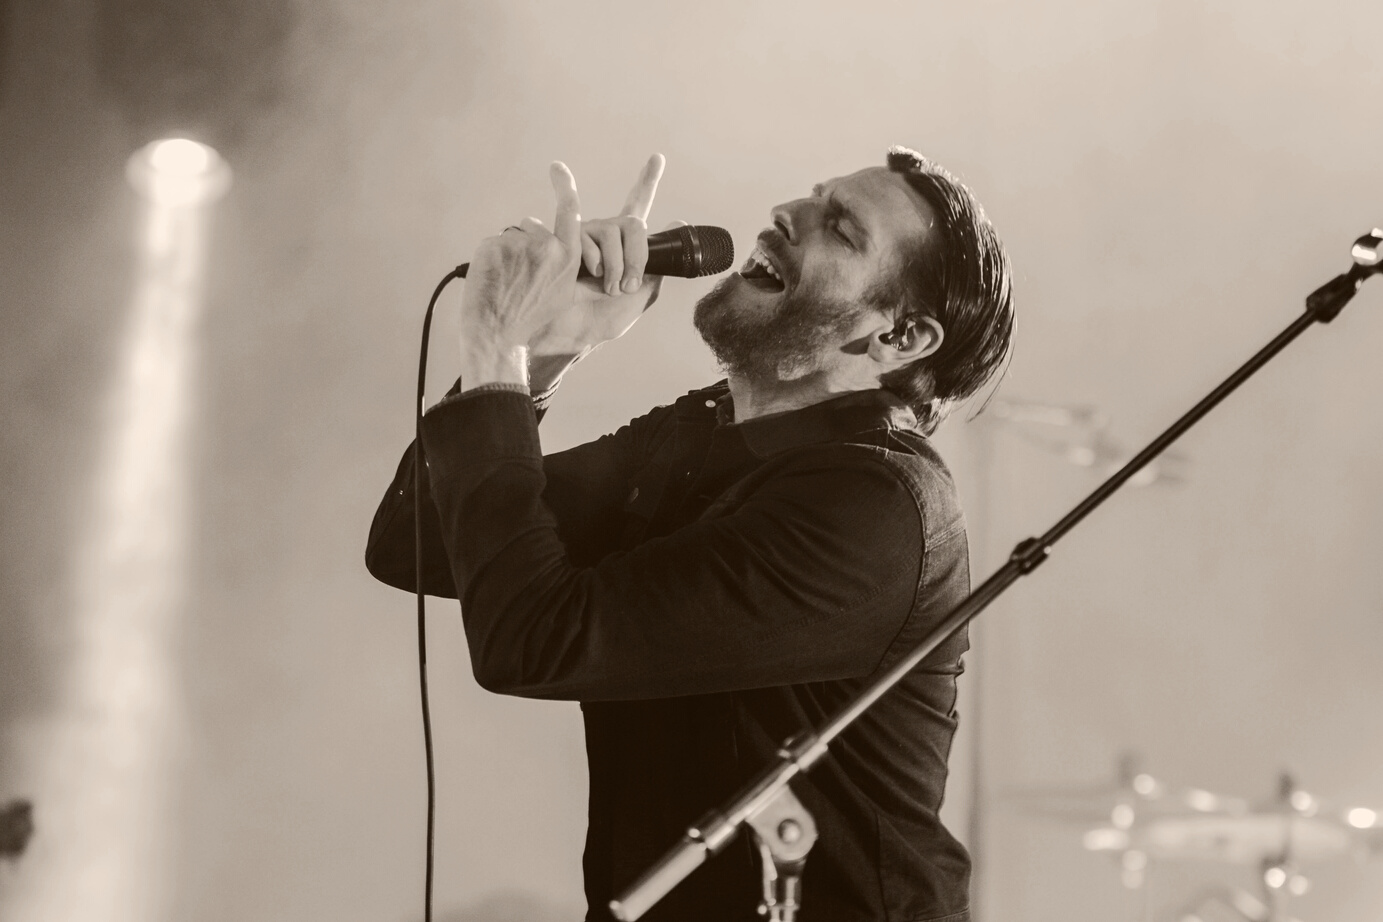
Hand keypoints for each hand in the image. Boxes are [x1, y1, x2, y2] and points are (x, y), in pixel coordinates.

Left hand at [456, 161, 585, 387]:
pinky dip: (488, 260)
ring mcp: (519, 245)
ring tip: (504, 286)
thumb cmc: (530, 320)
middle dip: (523, 249)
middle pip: (532, 231)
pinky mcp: (494, 245)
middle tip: (516, 281)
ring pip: (509, 242)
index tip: (557, 167)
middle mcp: (547, 246)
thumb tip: (559, 250)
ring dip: (504, 258)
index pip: (568, 211)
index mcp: (568, 258)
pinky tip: (491, 281)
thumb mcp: (563, 295)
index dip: (563, 186)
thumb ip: (566, 267)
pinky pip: (490, 245)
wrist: (498, 333)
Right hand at [527, 154, 673, 364]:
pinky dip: (589, 257)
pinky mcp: (560, 238)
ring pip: (609, 231)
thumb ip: (659, 265)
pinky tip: (580, 273)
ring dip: (612, 264)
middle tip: (627, 283)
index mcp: (624, 244)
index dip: (647, 181)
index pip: (638, 207)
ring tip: (601, 284)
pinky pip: (580, 234)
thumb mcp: (640, 295)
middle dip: (635, 255)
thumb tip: (678, 223)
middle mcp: (603, 233)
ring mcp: (581, 233)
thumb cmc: (603, 318)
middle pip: (631, 223)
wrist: (570, 331)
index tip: (657, 158)